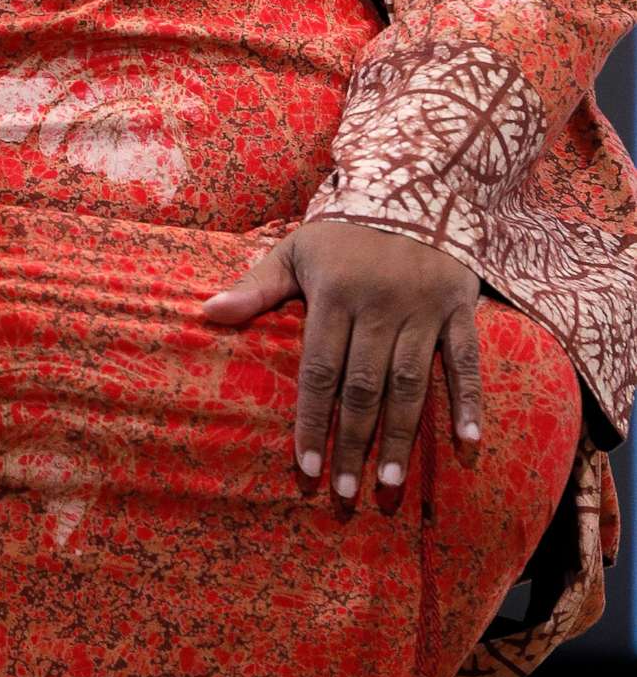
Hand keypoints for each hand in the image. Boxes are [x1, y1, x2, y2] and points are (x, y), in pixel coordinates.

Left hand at [200, 221, 481, 499]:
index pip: (319, 371)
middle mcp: (380, 305)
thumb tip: (207, 312)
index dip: (312, 422)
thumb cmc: (343, 228)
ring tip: (389, 483)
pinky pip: (466, 360)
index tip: (306, 469)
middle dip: (352, 444)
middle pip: (363, 388)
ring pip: (411, 384)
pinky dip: (469, 401)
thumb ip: (256, 286)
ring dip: (401, 437)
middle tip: (347, 494)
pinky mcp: (460, 307)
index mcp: (334, 294)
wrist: (414, 182)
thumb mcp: (295, 249)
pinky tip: (467, 443)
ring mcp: (424, 307)